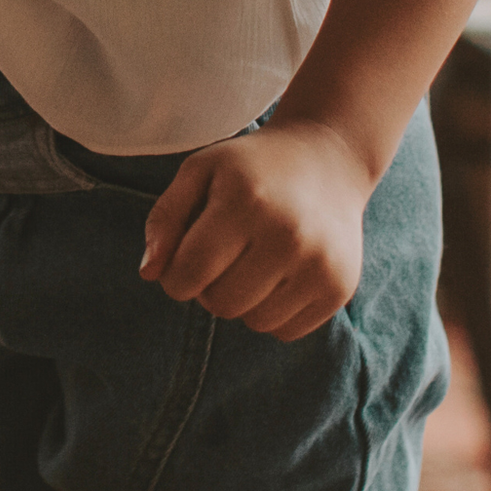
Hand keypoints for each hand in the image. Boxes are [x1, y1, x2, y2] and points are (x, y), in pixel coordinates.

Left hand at [137, 120, 373, 340]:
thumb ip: (165, 218)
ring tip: (254, 261)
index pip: (189, 273)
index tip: (185, 258)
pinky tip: (281, 274)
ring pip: (254, 323)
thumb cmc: (251, 169)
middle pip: (221, 304)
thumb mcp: (200, 171)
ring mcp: (319, 263)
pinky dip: (274, 313)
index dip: (175, 276)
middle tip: (223, 257)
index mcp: (244, 201)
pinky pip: (285, 332)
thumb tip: (150, 274)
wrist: (328, 159)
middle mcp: (288, 234)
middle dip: (209, 289)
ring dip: (243, 301)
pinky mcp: (340, 287)